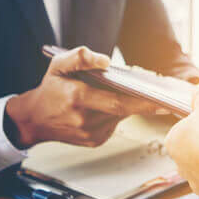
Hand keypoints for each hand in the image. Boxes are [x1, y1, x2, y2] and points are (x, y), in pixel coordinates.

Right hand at [5, 46, 164, 148]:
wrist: (34, 120)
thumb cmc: (50, 88)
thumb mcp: (58, 65)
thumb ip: (80, 57)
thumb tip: (106, 59)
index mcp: (78, 98)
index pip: (118, 101)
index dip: (143, 102)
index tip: (163, 99)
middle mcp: (85, 119)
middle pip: (123, 110)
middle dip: (145, 103)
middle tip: (164, 96)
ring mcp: (90, 134)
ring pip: (120, 116)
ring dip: (129, 105)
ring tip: (138, 92)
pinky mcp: (95, 141)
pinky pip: (114, 124)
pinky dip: (118, 113)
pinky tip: (113, 104)